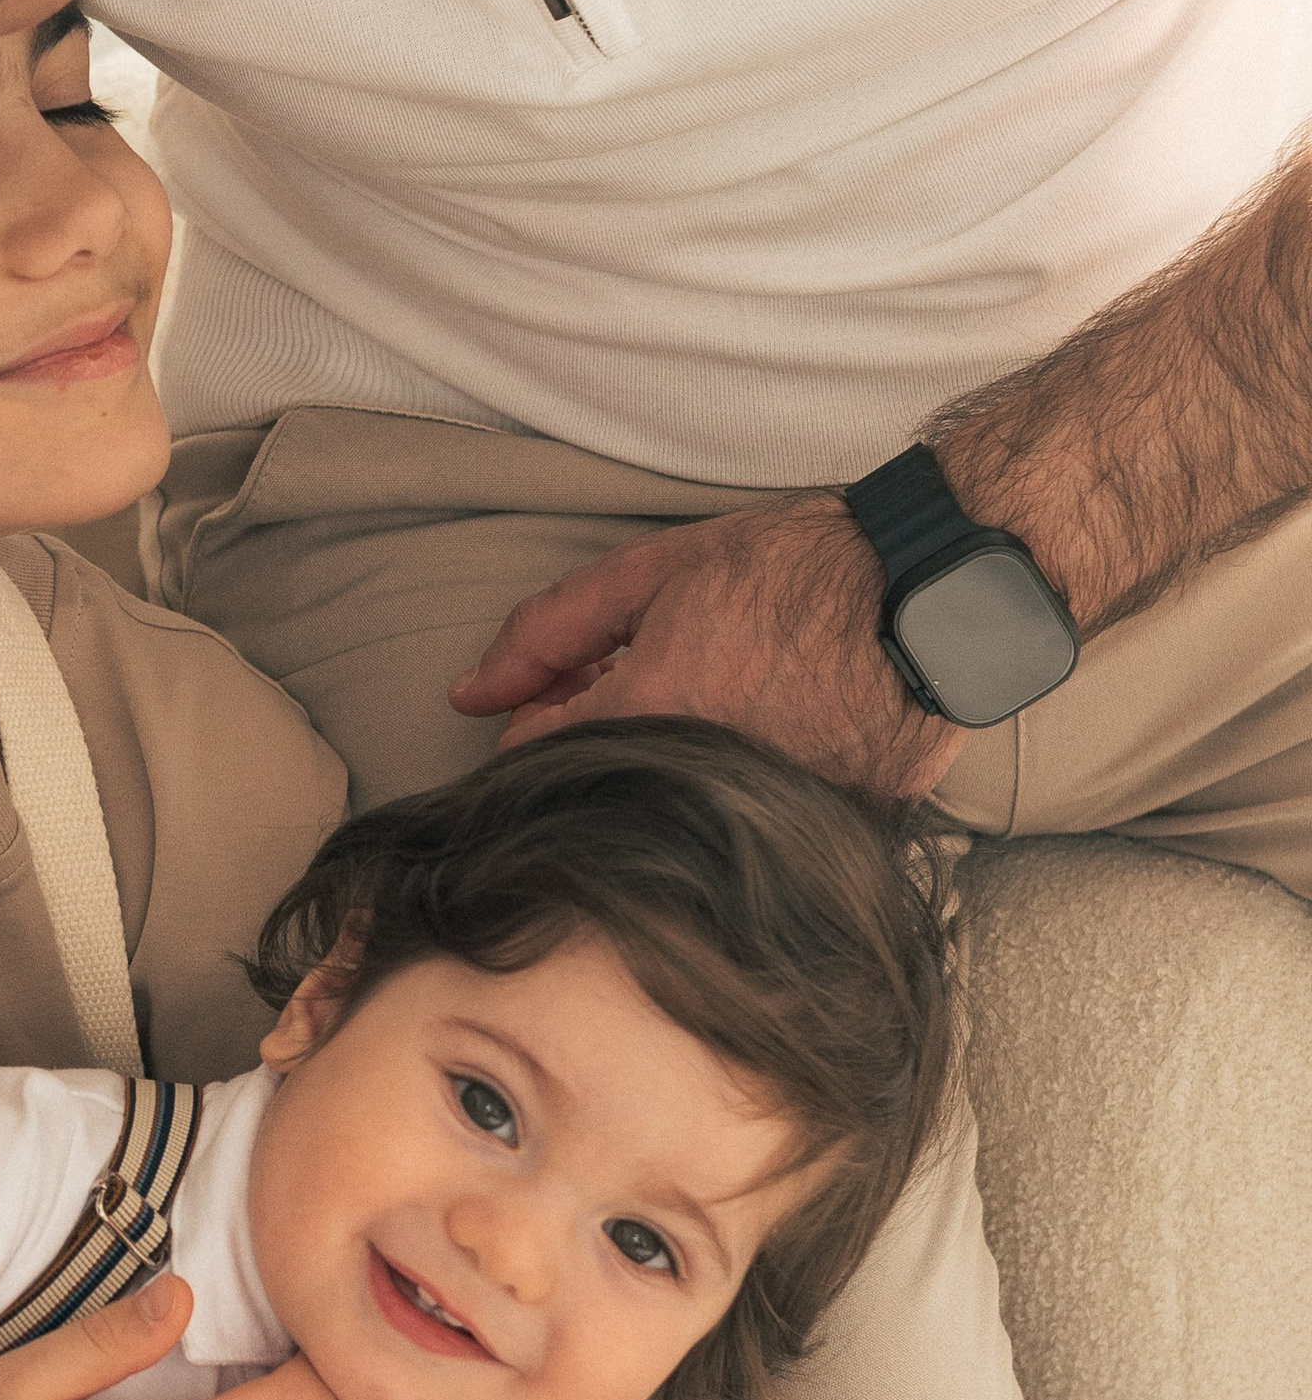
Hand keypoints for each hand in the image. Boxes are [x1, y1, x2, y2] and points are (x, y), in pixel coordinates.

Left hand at [449, 497, 960, 796]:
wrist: (933, 584)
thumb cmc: (798, 568)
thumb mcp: (655, 572)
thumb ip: (548, 632)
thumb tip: (466, 693)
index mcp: (649, 717)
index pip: (536, 761)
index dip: (541, 721)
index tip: (570, 696)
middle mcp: (706, 785)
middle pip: (609, 796)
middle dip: (610, 753)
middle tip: (664, 691)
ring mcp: (775, 817)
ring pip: (685, 820)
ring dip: (686, 779)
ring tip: (737, 708)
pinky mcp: (836, 832)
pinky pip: (766, 831)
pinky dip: (759, 797)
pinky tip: (786, 738)